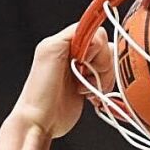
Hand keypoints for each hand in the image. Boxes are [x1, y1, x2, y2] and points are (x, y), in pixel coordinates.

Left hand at [10, 25, 111, 139]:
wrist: (40, 121)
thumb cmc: (39, 92)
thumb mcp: (51, 51)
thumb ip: (71, 34)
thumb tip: (91, 28)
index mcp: (64, 42)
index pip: (94, 32)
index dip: (96, 46)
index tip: (87, 59)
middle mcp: (74, 53)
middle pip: (105, 47)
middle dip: (101, 64)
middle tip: (85, 74)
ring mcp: (82, 70)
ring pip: (109, 63)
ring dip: (103, 77)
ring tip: (85, 88)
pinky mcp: (88, 85)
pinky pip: (108, 78)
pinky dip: (104, 87)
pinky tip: (89, 95)